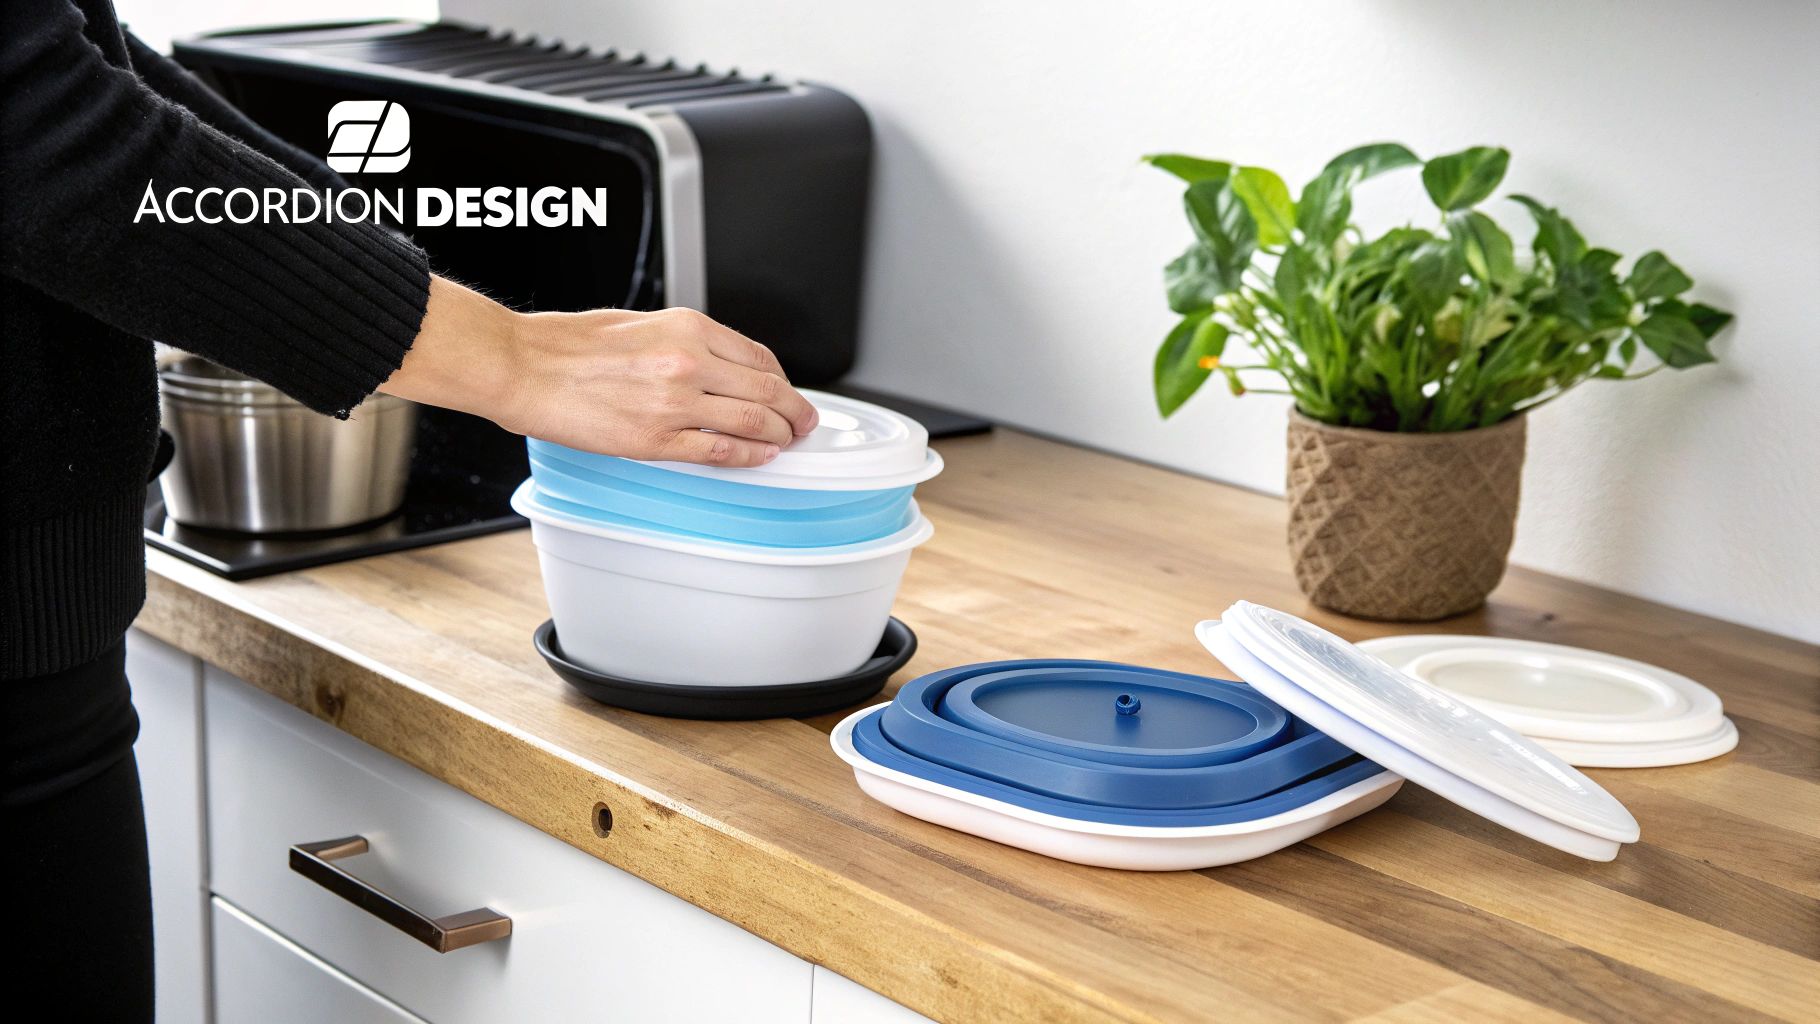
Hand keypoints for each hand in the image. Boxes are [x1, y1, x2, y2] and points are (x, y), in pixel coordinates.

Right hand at [381, 277, 817, 466]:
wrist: (523, 366)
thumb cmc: (567, 344)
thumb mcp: (640, 323)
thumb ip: (684, 343)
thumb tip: (718, 365)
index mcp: (686, 327)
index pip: (759, 357)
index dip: (784, 380)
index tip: (789, 392)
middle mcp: (689, 362)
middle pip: (768, 391)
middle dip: (795, 411)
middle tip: (805, 423)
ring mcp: (675, 403)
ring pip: (753, 422)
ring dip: (779, 436)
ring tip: (788, 443)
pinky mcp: (656, 440)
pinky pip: (720, 451)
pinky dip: (748, 456)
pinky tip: (759, 457)